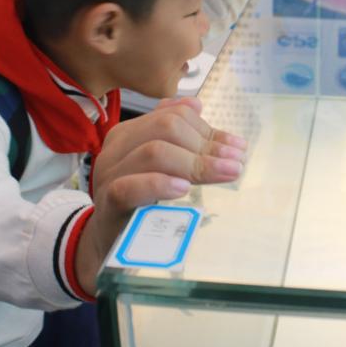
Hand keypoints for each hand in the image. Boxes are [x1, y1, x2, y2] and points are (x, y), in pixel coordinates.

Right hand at [75, 97, 246, 290]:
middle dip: (206, 145)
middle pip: (165, 129)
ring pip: (153, 152)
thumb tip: (196, 105)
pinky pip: (130, 187)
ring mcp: (109, 174)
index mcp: (129, 133)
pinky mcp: (107, 202)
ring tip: (224, 174)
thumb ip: (176, 138)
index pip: (173, 116)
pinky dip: (160, 184)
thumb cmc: (138, 202)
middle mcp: (116, 147)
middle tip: (235, 163)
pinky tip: (183, 189)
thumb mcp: (159, 167)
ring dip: (195, 163)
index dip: (209, 129)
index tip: (237, 148)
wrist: (107, 241)